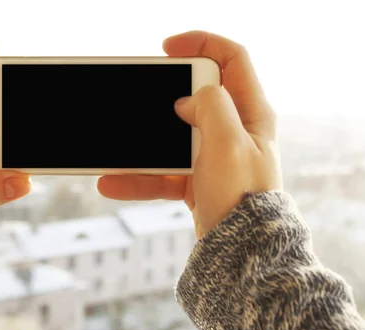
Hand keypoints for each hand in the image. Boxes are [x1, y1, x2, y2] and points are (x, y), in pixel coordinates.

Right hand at [97, 31, 281, 238]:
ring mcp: (214, 155)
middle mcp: (235, 130)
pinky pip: (163, 171)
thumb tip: (187, 100)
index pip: (233, 59)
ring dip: (142, 143)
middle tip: (142, 95)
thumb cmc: (242, 197)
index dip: (201, 42)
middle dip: (165, 94)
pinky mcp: (198, 179)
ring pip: (172, 136)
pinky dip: (139, 177)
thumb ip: (209, 106)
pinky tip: (112, 183)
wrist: (240, 252)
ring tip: (115, 148)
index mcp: (251, 112)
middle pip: (197, 95)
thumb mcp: (227, 142)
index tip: (166, 47)